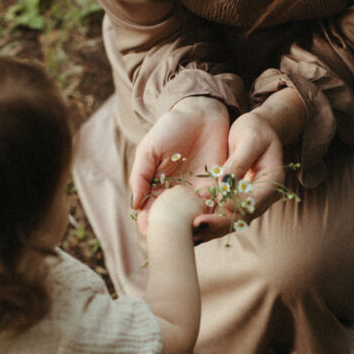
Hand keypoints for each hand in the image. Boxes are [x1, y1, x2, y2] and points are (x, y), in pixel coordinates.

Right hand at [130, 97, 229, 234]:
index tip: (150, 234)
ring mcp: (198, 192)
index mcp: (158, 189)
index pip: (152, 213)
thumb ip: (140, 176)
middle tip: (173, 242)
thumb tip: (134, 205)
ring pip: (195, 218)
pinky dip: (213, 214)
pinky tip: (211, 220)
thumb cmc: (170, 128)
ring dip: (195, 228)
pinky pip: (216, 205)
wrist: (201, 111)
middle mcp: (178, 195)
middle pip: (174, 221)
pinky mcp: (219, 186)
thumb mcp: (149, 150)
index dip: (150, 225)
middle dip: (173, 233)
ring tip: (193, 236)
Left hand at [192, 110, 285, 240]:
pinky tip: (189, 228)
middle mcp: (263, 198)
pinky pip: (223, 216)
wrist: (257, 130)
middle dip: (219, 224)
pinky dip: (208, 223)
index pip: (254, 200)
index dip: (236, 205)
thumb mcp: (249, 139)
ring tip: (189, 235)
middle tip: (196, 226)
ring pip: (231, 222)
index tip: (218, 205)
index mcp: (272, 182)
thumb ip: (239, 161)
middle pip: (242, 217)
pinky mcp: (236, 201)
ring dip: (211, 230)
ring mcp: (250, 202)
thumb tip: (224, 183)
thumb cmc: (255, 129)